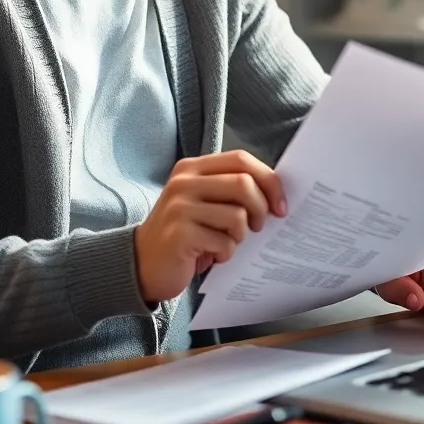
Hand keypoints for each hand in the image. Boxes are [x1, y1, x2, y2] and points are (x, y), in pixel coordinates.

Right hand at [133, 150, 286, 303]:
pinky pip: (224, 242)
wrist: (142, 263)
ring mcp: (179, 207)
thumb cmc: (184, 233)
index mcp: (192, 168)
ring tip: (226, 243)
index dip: (269, 180)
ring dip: (240, 236)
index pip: (241, 159)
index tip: (281, 204)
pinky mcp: (179, 234)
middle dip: (261, 209)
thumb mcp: (203, 202)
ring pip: (237, 216)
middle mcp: (184, 182)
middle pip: (244, 184)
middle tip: (258, 227)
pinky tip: (213, 255)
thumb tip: (276, 194)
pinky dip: (226, 253)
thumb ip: (231, 191)